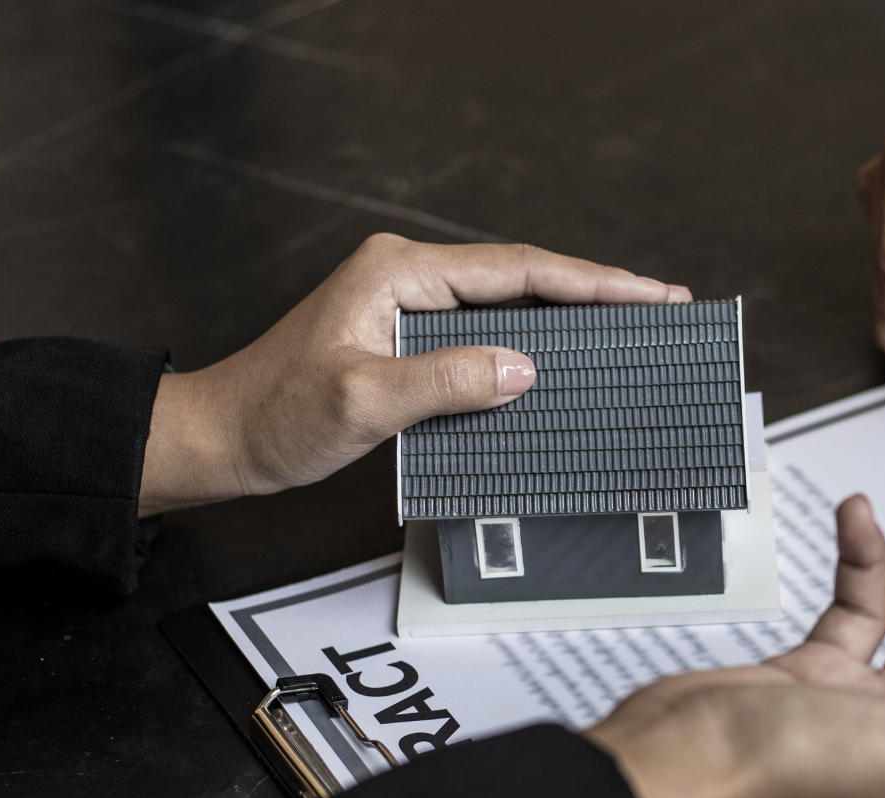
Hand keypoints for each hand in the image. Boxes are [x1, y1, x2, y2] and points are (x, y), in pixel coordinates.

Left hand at [137, 233, 690, 516]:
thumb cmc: (273, 417)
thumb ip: (444, 382)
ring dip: (571, 316)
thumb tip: (522, 368)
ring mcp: (408, 306)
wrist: (221, 440)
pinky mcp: (408, 339)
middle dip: (597, 291)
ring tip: (633, 329)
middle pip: (524, 277)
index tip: (648, 292)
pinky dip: (534, 343)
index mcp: (399, 271)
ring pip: (510, 304)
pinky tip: (566, 362)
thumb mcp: (362, 402)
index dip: (591, 281)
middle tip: (663, 305)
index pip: (517, 269)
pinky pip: (487, 333)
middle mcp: (407, 276)